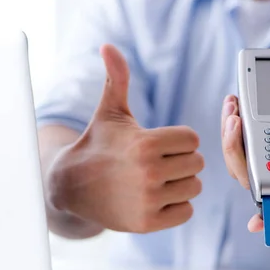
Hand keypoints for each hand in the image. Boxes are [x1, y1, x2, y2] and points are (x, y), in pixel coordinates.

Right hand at [47, 45, 204, 232]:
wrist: (72, 184)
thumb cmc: (98, 143)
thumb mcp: (109, 111)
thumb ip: (117, 78)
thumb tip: (108, 46)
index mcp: (146, 143)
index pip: (193, 140)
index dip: (179, 140)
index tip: (159, 144)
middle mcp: (149, 173)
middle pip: (197, 164)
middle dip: (181, 161)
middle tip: (157, 163)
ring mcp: (148, 200)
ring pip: (194, 188)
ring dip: (180, 184)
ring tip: (156, 180)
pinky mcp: (147, 223)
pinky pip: (186, 212)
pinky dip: (176, 206)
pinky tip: (155, 198)